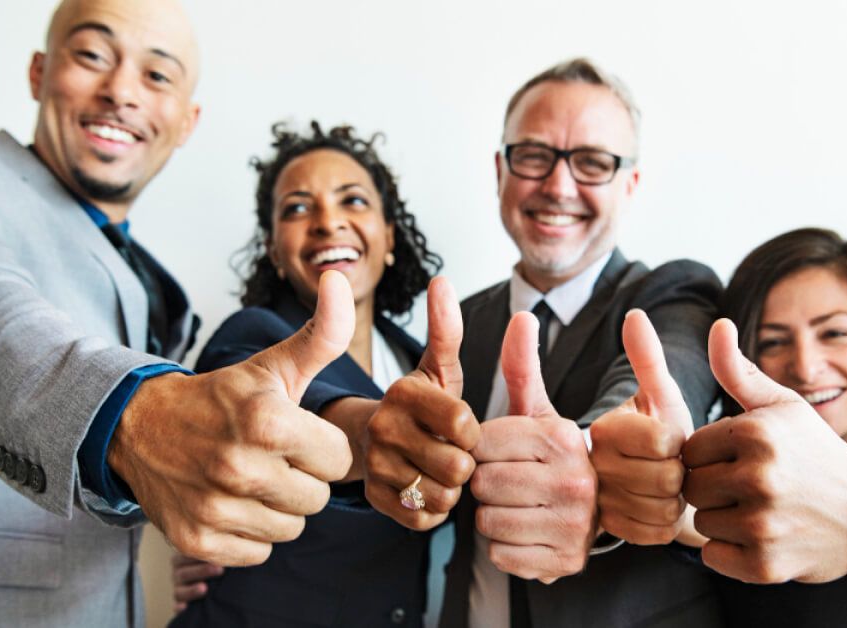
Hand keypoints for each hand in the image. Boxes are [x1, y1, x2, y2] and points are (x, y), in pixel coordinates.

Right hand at [109, 271, 353, 565]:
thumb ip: (321, 333)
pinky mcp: (197, 538)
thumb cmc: (219, 397)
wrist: (140, 426)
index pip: (339, 460)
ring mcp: (215, 506)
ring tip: (254, 478)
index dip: (322, 446)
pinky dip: (251, 532)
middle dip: (303, 478)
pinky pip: (258, 553)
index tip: (296, 434)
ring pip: (292, 529)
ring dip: (279, 507)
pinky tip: (233, 501)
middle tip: (272, 456)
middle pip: (318, 498)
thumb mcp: (273, 365)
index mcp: (267, 421)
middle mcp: (240, 467)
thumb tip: (342, 279)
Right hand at [171, 553, 223, 611]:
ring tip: (205, 588)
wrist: (214, 589)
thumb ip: (221, 551)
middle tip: (219, 569)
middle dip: (201, 570)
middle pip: (183, 571)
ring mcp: (179, 589)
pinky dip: (180, 607)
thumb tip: (240, 545)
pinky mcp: (180, 605)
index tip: (218, 552)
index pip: (187, 554)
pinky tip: (187, 607)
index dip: (201, 554)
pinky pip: (177, 607)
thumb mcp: (218, 556)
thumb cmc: (220, 566)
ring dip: (192, 590)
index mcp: (185, 557)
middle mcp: (179, 572)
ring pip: (179, 590)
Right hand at [364, 277, 479, 529]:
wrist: (373, 442)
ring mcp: (375, 467)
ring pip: (442, 495)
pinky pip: (425, 518)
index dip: (474, 430)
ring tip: (441, 469)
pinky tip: (426, 487)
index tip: (463, 427)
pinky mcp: (375, 500)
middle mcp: (382, 428)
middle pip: (458, 465)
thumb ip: (445, 330)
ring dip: (452, 488)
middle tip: (453, 452)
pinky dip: (435, 508)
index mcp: (401, 393)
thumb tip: (441, 281)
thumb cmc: (419, 405)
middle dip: (466, 463)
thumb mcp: (436, 367)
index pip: (463, 422)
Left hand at [471, 311, 597, 581]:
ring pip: (487, 522)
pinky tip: (525, 530)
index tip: (500, 452)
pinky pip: (500, 556)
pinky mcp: (565, 562)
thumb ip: (522, 367)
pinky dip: (504, 547)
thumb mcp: (540, 412)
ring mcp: (574, 525)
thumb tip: (522, 316)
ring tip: (518, 504)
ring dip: (492, 516)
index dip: (480, 449)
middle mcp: (575, 481)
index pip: (482, 444)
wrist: (598, 510)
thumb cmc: (553, 458)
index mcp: (563, 438)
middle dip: (484, 483)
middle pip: (481, 484)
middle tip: (509, 480)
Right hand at [590, 309, 695, 545]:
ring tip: (662, 486)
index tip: (669, 438)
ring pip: (664, 507)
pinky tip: (656, 507)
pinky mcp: (609, 534)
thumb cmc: (657, 433)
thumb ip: (647, 357)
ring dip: (673, 498)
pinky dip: (665, 522)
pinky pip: (657, 531)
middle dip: (678, 471)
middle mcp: (591, 467)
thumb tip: (635, 315)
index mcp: (603, 429)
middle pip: (668, 476)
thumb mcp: (656, 394)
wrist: (642, 482)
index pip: (664, 440)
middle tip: (668, 464)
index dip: (677, 441)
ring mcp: (597, 505)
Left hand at [681, 318, 846, 582]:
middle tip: (749, 488)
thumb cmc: (816, 454)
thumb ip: (738, 371)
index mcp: (756, 434)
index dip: (710, 456)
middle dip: (712, 487)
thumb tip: (717, 325)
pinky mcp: (766, 564)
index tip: (739, 459)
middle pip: (691, 486)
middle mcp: (759, 477)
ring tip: (759, 510)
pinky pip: (714, 558)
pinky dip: (731, 553)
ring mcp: (763, 524)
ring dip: (722, 520)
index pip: (690, 448)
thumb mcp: (783, 406)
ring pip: (702, 522)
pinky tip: (761, 538)